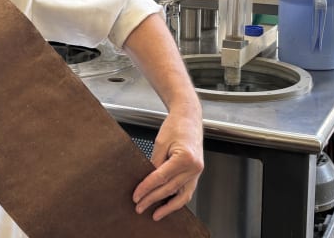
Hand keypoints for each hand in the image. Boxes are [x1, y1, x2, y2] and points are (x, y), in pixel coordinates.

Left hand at [132, 103, 203, 220]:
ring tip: (155, 214)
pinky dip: (177, 200)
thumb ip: (155, 163)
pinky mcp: (196, 173)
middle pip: (170, 188)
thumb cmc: (176, 126)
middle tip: (139, 206)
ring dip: (168, 207)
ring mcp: (197, 171)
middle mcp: (194, 167)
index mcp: (185, 158)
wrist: (189, 118)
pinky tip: (168, 205)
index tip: (136, 196)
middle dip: (152, 199)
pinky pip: (187, 191)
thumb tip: (147, 181)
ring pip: (182, 195)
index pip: (161, 178)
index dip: (146, 188)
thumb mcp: (160, 143)